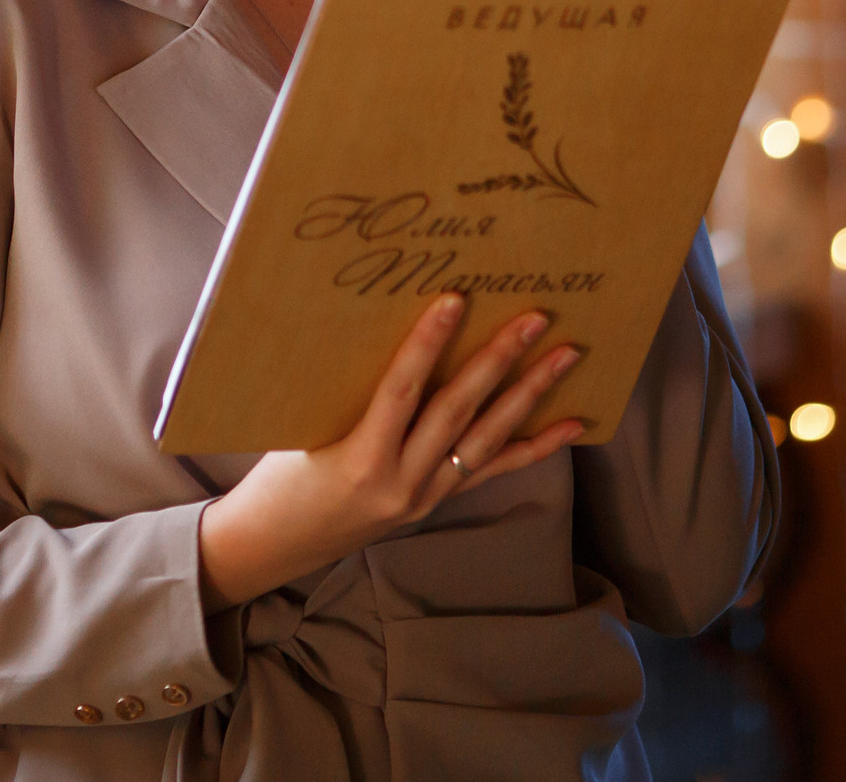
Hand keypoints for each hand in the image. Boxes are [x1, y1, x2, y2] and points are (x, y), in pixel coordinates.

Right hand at [194, 295, 583, 608]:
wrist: (275, 545)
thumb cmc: (280, 475)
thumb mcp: (304, 427)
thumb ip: (350, 390)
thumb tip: (387, 324)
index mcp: (359, 460)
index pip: (401, 390)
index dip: (427, 344)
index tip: (454, 300)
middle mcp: (400, 482)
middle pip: (458, 411)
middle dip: (498, 361)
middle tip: (534, 318)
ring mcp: (424, 495)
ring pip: (487, 438)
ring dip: (529, 394)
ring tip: (565, 355)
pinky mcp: (436, 502)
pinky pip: (493, 470)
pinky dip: (534, 446)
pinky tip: (571, 424)